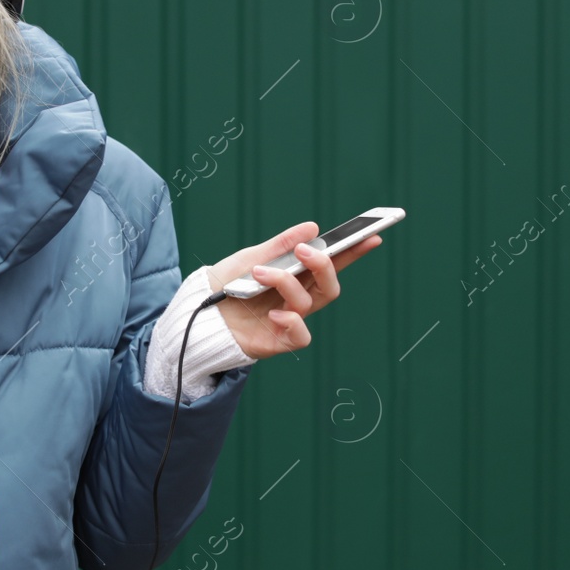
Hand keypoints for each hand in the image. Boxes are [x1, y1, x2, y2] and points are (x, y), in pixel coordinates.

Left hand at [205, 222, 382, 359]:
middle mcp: (297, 298)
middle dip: (323, 265)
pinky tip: (273, 313)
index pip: (330, 263)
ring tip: (259, 273)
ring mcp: (290, 320)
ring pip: (311, 302)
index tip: (371, 235)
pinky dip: (291, 321)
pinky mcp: (279, 340)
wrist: (198, 312)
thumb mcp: (250, 258)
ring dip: (286, 283)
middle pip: (329, 285)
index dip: (353, 251)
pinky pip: (301, 335)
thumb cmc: (225, 285)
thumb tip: (313, 228)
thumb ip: (280, 246)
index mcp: (295, 276)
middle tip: (302, 250)